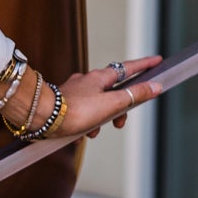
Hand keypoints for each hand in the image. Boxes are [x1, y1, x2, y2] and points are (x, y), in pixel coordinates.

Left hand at [2, 56, 163, 140]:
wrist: (41, 116)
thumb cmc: (75, 110)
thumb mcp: (111, 104)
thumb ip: (133, 96)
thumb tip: (155, 87)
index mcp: (100, 77)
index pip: (128, 68)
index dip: (145, 65)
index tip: (157, 61)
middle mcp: (86, 81)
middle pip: (113, 92)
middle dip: (118, 111)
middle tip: (118, 123)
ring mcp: (74, 92)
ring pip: (96, 107)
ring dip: (98, 123)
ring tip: (90, 133)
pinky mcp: (64, 104)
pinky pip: (80, 117)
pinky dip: (83, 128)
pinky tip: (76, 136)